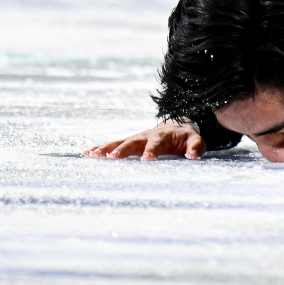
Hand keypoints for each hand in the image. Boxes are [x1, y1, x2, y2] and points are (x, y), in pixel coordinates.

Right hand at [84, 121, 205, 160]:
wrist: (177, 125)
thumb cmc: (186, 137)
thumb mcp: (196, 140)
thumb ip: (196, 147)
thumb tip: (193, 155)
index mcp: (164, 136)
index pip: (157, 143)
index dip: (152, 151)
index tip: (146, 159)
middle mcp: (147, 135)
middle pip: (134, 141)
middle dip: (124, 149)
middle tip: (113, 157)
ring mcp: (136, 138)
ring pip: (120, 141)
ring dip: (107, 148)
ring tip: (93, 155)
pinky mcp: (129, 141)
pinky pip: (114, 144)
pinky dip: (101, 148)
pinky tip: (87, 153)